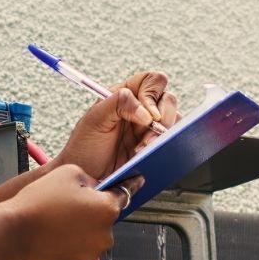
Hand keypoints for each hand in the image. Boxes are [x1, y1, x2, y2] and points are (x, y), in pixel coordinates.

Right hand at [1, 164, 135, 259]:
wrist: (13, 233)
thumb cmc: (38, 202)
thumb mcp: (68, 172)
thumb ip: (89, 179)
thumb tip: (94, 188)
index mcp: (107, 209)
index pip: (125, 194)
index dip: (128, 185)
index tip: (136, 182)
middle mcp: (105, 234)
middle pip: (105, 217)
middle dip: (92, 210)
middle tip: (68, 203)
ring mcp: (92, 252)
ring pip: (93, 235)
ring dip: (82, 228)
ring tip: (57, 220)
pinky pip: (80, 249)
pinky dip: (72, 242)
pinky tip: (54, 234)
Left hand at [53, 71, 178, 181]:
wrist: (85, 178)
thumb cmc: (84, 147)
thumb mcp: (95, 119)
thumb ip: (119, 103)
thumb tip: (146, 111)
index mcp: (125, 95)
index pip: (151, 80)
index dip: (153, 94)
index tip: (148, 116)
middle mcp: (140, 108)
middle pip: (168, 99)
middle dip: (162, 118)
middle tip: (147, 137)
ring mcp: (149, 128)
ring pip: (174, 119)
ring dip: (164, 134)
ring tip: (143, 149)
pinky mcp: (155, 146)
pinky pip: (173, 139)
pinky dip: (167, 145)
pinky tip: (150, 154)